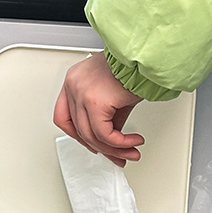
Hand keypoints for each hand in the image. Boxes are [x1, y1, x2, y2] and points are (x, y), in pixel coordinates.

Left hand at [53, 52, 144, 166]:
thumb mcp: (114, 96)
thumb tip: (109, 141)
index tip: (94, 145)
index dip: (78, 136)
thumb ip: (106, 118)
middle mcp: (73, 85)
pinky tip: (132, 142)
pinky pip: (104, 134)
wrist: (147, 56)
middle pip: (78, 130)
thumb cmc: (134, 67)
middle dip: (102, 148)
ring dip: (114, 149)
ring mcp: (81, 92)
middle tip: (118, 155)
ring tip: (130, 150)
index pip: (64, 117)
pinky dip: (119, 143)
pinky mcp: (95, 101)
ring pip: (90, 135)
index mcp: (74, 80)